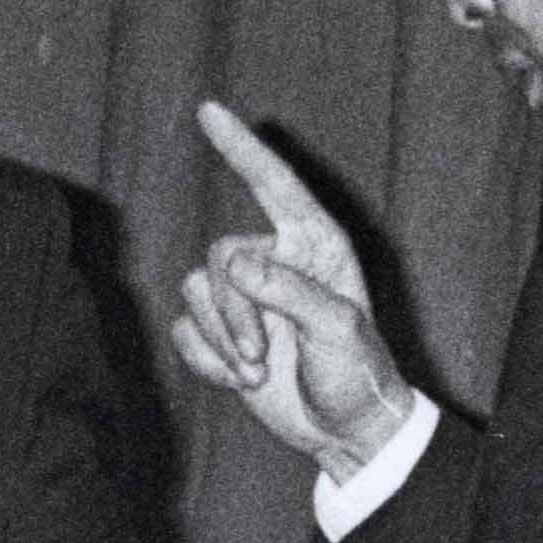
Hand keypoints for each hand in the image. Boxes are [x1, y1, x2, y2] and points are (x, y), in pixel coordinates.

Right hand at [166, 103, 411, 482]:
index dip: (241, 148)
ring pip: (198, 292)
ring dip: (222, 341)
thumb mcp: (337, 330)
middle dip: (233, 313)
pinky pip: (185, 329)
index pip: (274, 185)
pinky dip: (207, 360)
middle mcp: (276, 262)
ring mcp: (245, 299)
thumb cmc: (357, 373)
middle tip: (262, 357)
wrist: (343, 431)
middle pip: (220, 256)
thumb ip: (290, 292)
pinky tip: (242, 381)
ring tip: (259, 372)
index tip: (210, 111)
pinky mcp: (221, 335)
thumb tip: (235, 266)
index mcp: (314, 246)